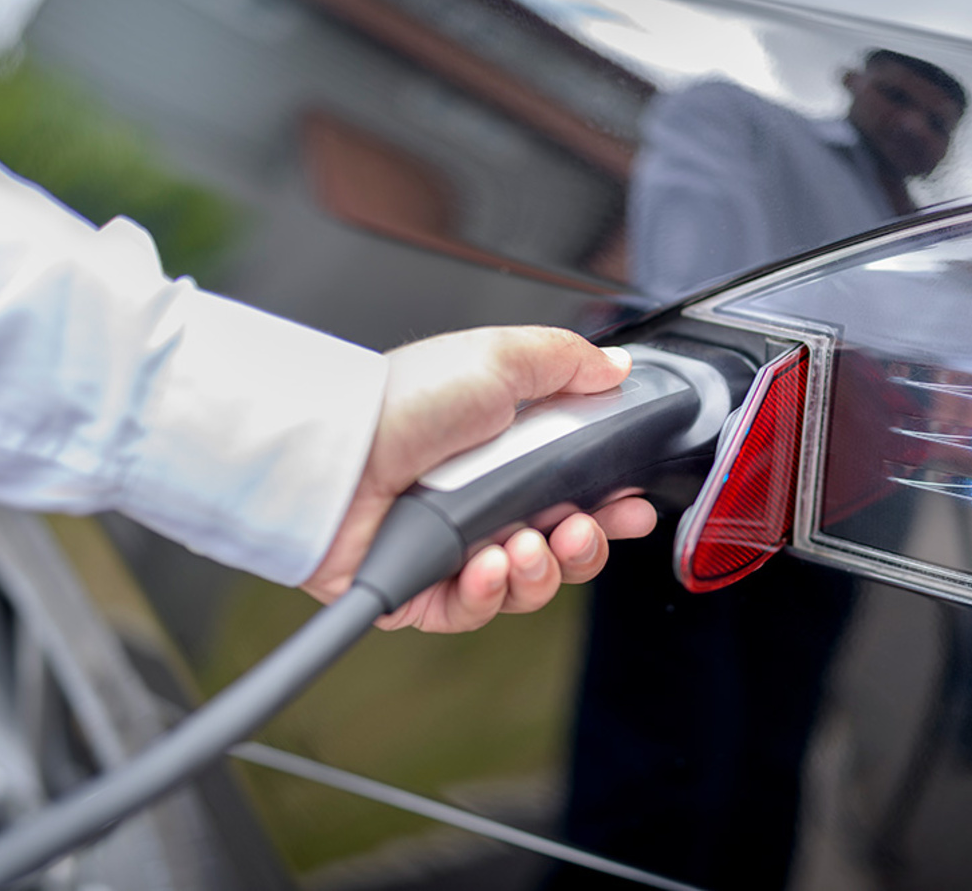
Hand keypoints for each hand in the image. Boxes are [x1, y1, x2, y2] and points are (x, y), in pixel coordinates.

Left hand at [302, 326, 657, 630]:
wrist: (338, 453)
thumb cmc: (407, 402)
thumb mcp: (500, 359)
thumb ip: (569, 362)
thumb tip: (616, 368)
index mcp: (509, 454)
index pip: (579, 494)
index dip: (612, 508)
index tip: (632, 509)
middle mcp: (484, 504)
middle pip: (563, 550)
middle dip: (586, 546)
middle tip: (579, 530)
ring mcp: (453, 551)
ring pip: (527, 587)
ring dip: (540, 571)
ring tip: (522, 546)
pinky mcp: (420, 591)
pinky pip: (474, 612)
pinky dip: (489, 594)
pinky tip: (484, 567)